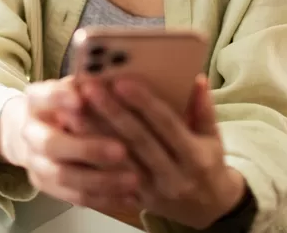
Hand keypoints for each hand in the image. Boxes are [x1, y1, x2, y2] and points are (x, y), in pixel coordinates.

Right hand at [0, 77, 141, 210]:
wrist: (34, 131)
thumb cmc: (65, 104)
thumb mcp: (72, 87)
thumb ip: (88, 84)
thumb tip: (113, 76)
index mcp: (35, 101)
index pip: (43, 97)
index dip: (60, 98)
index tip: (80, 98)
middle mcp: (29, 132)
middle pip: (52, 144)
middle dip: (87, 148)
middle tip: (121, 150)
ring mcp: (35, 162)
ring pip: (64, 176)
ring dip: (101, 180)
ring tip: (134, 180)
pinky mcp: (47, 186)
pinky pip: (74, 196)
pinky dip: (103, 199)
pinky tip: (129, 198)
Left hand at [81, 74, 246, 229]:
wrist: (209, 209)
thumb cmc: (208, 164)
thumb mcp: (213, 137)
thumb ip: (203, 108)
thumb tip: (196, 77)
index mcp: (194, 157)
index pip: (167, 124)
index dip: (144, 103)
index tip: (122, 81)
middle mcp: (173, 176)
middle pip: (138, 140)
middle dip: (112, 112)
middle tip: (90, 89)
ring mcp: (152, 191)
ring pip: (118, 160)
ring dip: (94, 134)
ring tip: (73, 110)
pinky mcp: (135, 199)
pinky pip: (109, 179)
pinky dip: (91, 158)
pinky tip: (75, 139)